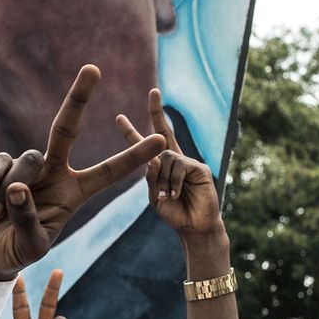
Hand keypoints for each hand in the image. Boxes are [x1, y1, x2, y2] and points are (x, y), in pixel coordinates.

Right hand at [0, 65, 164, 280]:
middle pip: (66, 128)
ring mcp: (25, 167)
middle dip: (79, 97)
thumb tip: (18, 187)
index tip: (160, 140)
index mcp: (74, 193)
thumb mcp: (30, 246)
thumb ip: (28, 219)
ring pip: (27, 160)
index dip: (134, 156)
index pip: (109, 172)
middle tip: (93, 68)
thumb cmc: (13, 252)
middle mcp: (54, 172)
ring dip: (13, 189)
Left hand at [115, 89, 221, 237]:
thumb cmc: (174, 214)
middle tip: (153, 91)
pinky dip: (174, 182)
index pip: (142, 147)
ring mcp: (188, 162)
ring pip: (165, 158)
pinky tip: (176, 194)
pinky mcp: (200, 167)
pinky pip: (179, 166)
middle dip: (157, 110)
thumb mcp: (155, 196)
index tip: (118, 117)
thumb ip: (152, 177)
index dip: (130, 132)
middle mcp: (174, 159)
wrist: (194, 228)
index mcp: (159, 167)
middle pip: (163, 131)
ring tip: (168, 197)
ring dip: (163, 180)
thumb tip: (154, 157)